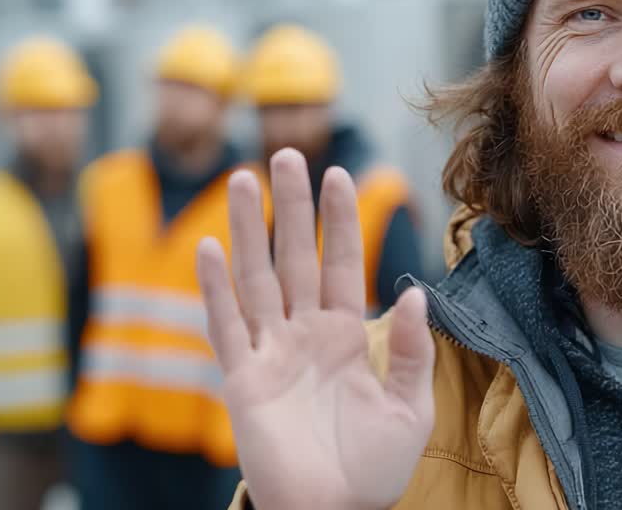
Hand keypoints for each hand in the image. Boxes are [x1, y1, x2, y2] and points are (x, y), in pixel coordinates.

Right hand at [196, 149, 435, 509]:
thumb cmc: (374, 468)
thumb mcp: (410, 408)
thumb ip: (411, 351)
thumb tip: (412, 294)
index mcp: (346, 336)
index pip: (340, 263)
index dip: (339, 221)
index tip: (339, 175)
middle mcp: (304, 334)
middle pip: (294, 257)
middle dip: (290, 207)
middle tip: (285, 154)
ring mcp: (271, 354)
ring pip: (256, 278)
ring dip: (247, 229)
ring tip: (241, 178)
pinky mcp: (243, 381)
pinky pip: (225, 327)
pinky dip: (214, 288)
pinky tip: (209, 247)